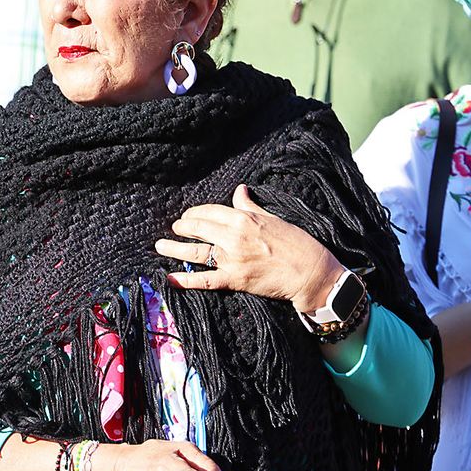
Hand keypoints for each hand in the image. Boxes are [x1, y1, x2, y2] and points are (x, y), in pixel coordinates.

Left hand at [157, 184, 344, 311]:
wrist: (310, 272)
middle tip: (174, 227)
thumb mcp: (272, 218)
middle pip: (198, 229)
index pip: (210, 212)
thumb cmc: (296, 243)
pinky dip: (185, 280)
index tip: (188, 216)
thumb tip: (239, 190)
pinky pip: (204, 280)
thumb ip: (250, 206)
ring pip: (196, 252)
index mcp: (244, 218)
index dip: (195, 213)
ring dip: (175, 248)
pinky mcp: (235, 280)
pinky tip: (170, 278)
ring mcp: (232, 259)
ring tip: (160, 245)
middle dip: (182, 227)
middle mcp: (234, 237)